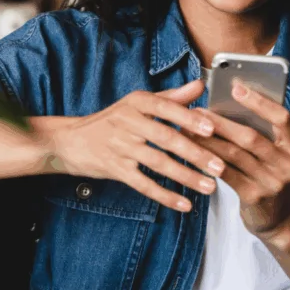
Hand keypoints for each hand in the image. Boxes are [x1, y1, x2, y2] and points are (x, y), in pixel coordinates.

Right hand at [47, 80, 224, 212]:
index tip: (211, 129)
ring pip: (157, 163)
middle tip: (219, 166)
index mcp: (136, 102)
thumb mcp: (138, 103)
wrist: (71, 141)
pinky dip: (164, 195)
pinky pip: (143, 184)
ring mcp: (120, 146)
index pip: (166, 108)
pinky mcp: (115, 169)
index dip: (189, 119)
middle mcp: (127, 122)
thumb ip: (171, 97)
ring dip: (186, 177)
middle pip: (166, 138)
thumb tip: (200, 85)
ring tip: (208, 186)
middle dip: (195, 153)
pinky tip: (184, 204)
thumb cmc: (112, 120)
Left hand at [191, 78, 289, 238]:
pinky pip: (226, 174)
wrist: (277, 217)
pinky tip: (194, 151)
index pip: (282, 118)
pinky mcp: (254, 197)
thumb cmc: (270, 173)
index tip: (237, 87)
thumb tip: (227, 102)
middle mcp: (288, 164)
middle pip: (251, 137)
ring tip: (188, 128)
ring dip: (208, 140)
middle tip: (197, 111)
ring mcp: (272, 182)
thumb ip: (261, 131)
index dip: (259, 102)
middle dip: (221, 122)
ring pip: (234, 154)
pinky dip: (208, 160)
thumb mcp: (276, 152)